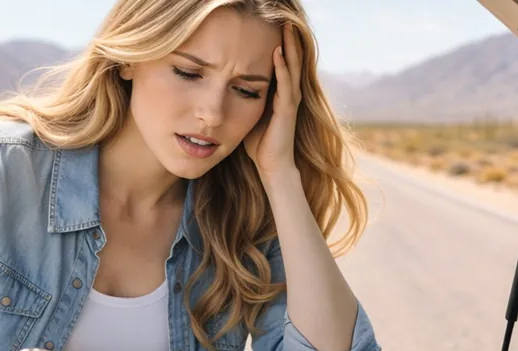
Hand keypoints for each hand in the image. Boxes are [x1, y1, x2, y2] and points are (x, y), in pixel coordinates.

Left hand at [244, 23, 302, 179]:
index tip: (274, 25)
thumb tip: (225, 85)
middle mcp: (289, 93)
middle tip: (284, 18)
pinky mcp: (288, 110)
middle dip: (288, 38)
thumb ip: (244, 98)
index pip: (283, 62)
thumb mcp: (249, 113)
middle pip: (291, 59)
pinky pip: (286, 84)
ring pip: (292, 67)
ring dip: (289, 46)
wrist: (271, 165)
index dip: (281, 43)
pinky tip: (277, 52)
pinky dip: (282, 67)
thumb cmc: (259, 142)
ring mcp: (291, 101)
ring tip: (286, 27)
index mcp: (281, 93)